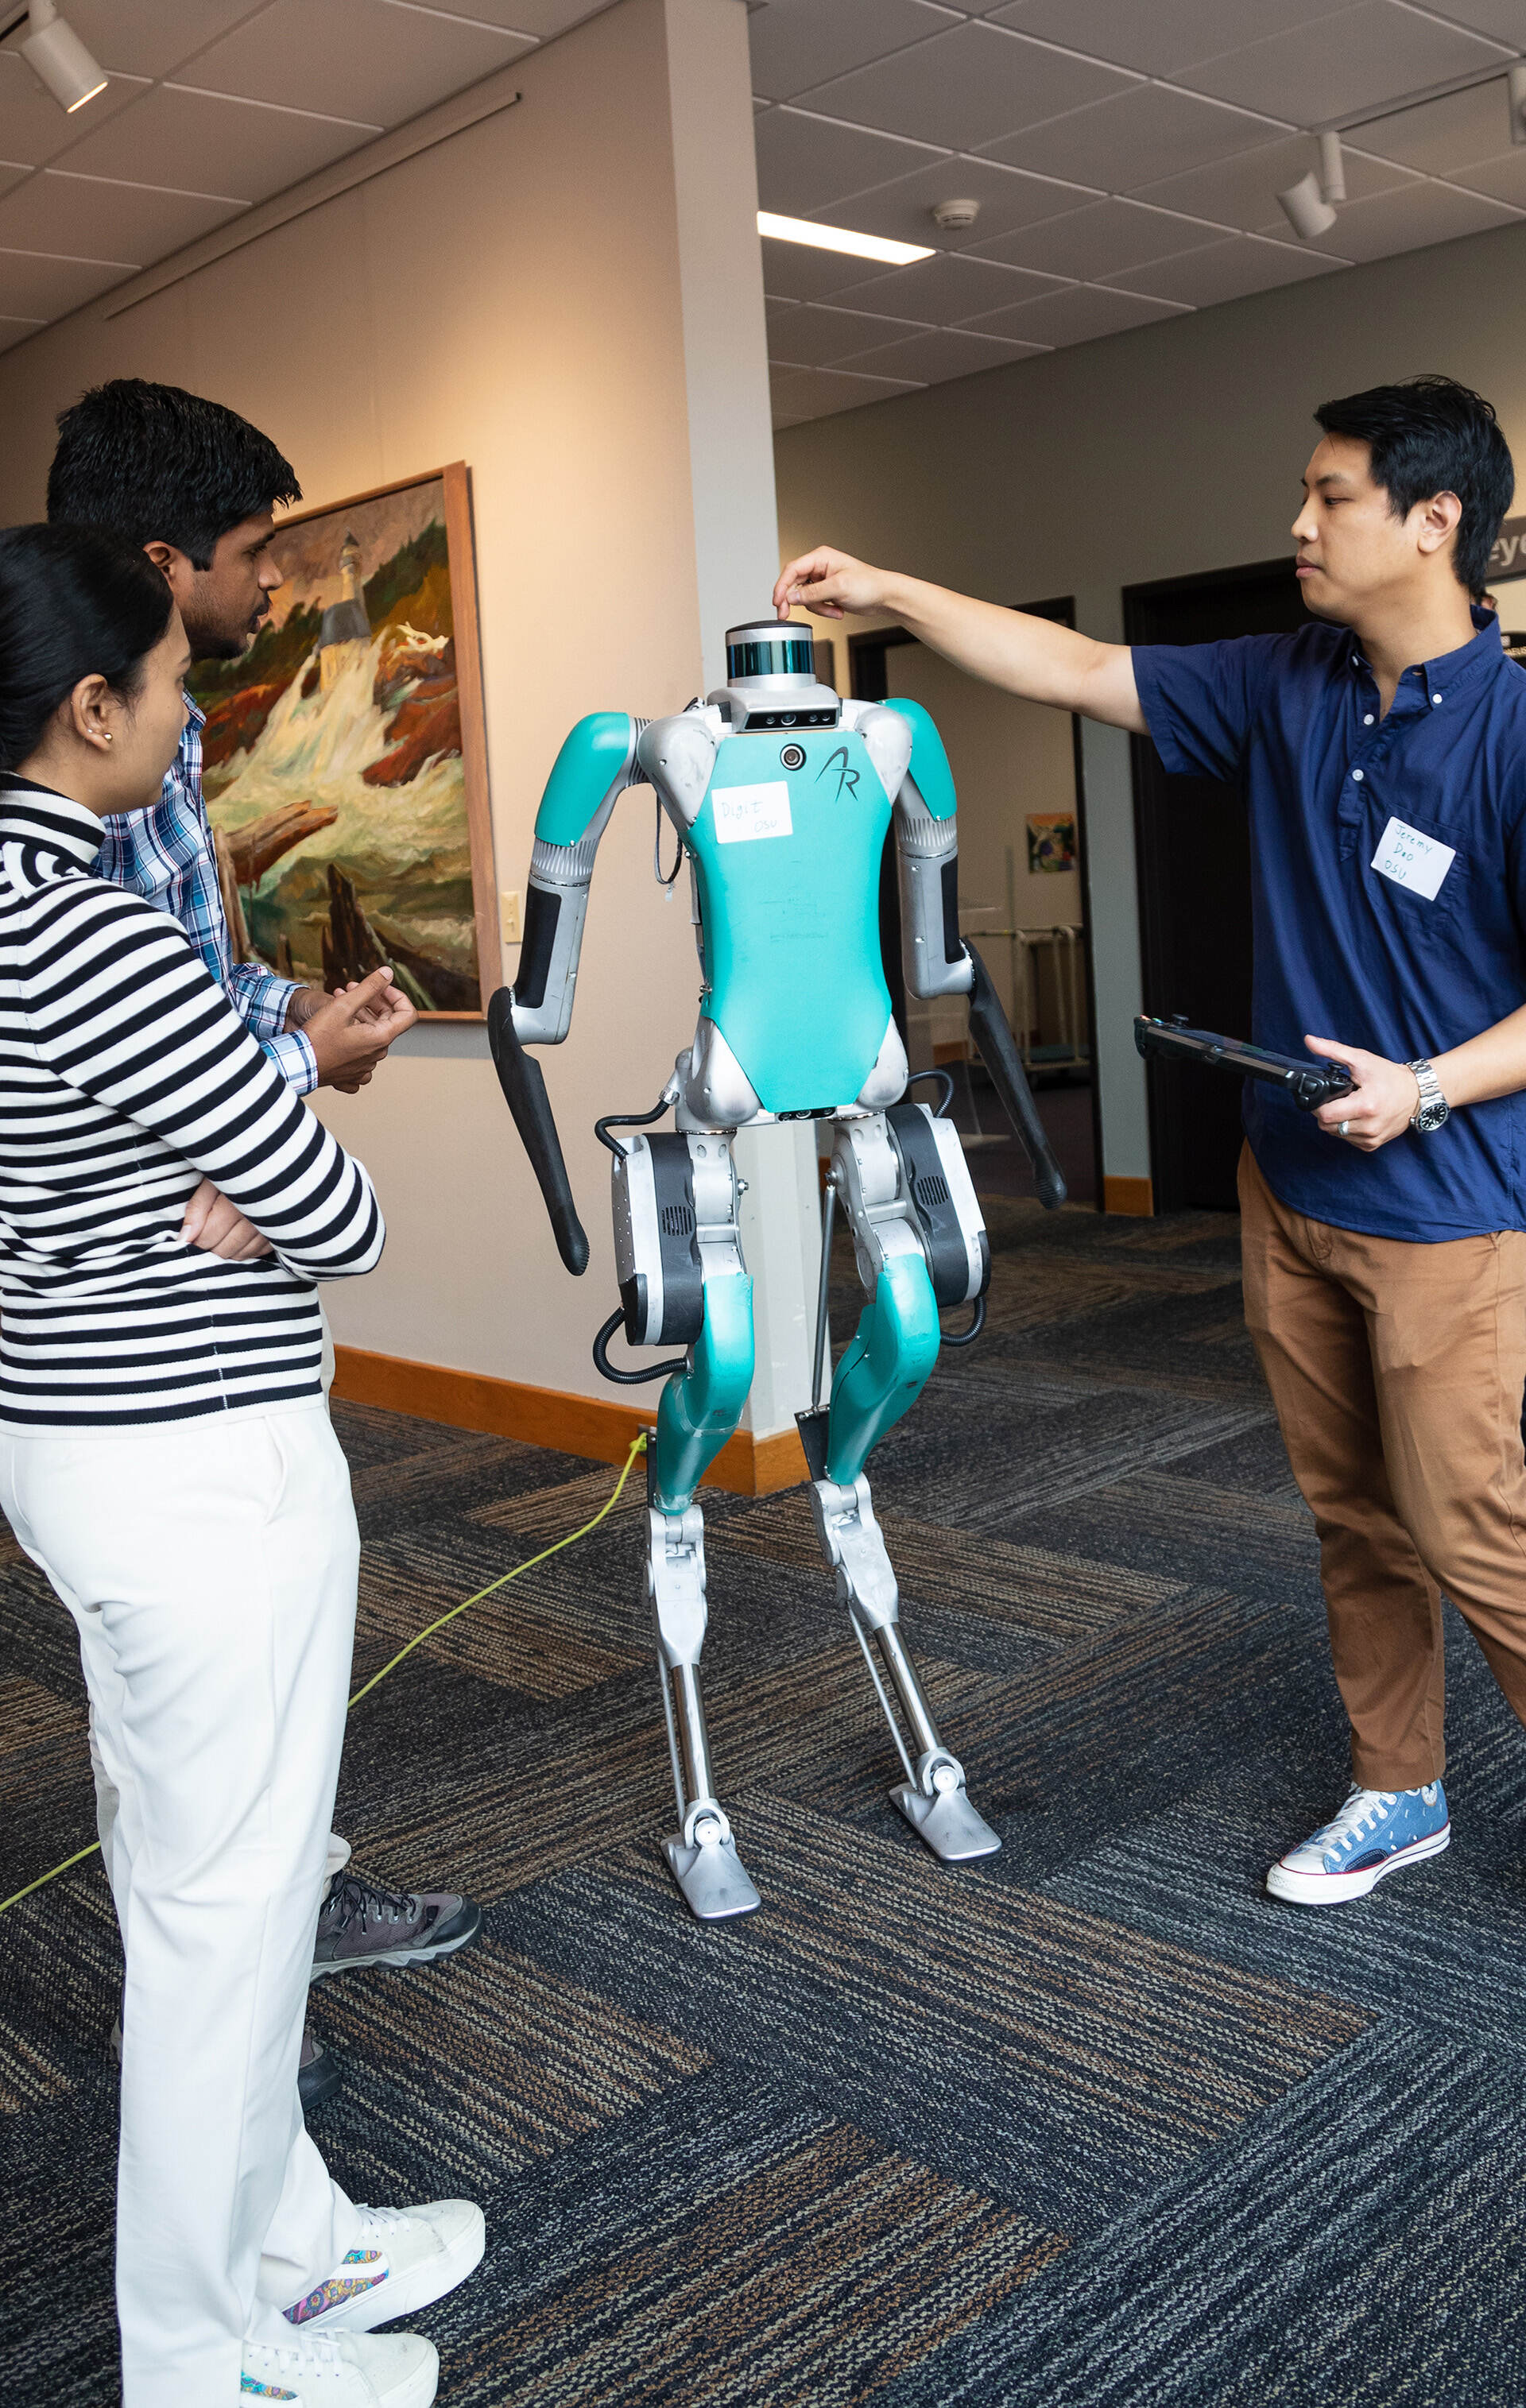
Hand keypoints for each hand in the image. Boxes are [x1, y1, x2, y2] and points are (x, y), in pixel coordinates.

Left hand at [180, 1177, 271, 1258]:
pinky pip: (258, 1252)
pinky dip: (246, 1249)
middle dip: (210, 1246)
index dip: (195, 1239)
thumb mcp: (213, 1181)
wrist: (273, 1165)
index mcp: (235, 1204)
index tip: (190, 1235)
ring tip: (220, 1236)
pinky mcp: (280, 1232)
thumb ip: (197, 1208)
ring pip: (242, 1254)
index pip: (208, 1236)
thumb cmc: (238, 1169)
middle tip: (205, 1235)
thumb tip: (185, 1238)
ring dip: (228, 1250)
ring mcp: (271, 1228)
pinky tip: (239, 1237)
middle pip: (225, 1249)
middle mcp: (255, 1219)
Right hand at [302, 967, 416, 1091]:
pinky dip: (354, 1038)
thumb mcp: (343, 1005)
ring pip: (372, 1034)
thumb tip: (388, 973)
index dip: (397, 996)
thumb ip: (369, 987)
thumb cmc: (318, 1037)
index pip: (407, 1014)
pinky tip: (340, 1029)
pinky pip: (361, 1054)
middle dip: (372, 1001)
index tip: (381, 988)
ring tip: (339, 1000)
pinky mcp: (351, 1074)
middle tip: (351, 988)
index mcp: (381, 1038)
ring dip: (360, 1015)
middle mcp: (377, 1054)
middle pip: (387, 1022)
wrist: (297, 1064)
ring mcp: (365, 1066)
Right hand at [772, 546, 891, 621]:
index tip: (777, 601)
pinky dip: (824, 610)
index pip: (792, 569)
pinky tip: (838, 610)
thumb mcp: (838, 588)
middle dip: (794, 601)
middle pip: (794, 584)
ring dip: (818, 608)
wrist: (883, 596)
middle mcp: (819, 567)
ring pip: (804, 597)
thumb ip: (812, 593)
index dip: (781, 586)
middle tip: (785, 614)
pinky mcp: (826, 592)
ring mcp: (822, 580)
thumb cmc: (868, 585)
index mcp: (821, 557)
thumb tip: (791, 597)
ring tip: (834, 611)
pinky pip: (814, 603)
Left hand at [1305, 1036, 1423, 1150]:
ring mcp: (1371, 1138)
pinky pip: (1348, 1139)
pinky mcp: (1373, 1145)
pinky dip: (1347, 1129)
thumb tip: (1309, 1040)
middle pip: (1327, 1126)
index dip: (1318, 1105)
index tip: (1325, 1095)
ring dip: (1336, 1121)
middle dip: (1326, 1112)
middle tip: (1338, 1099)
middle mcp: (1369, 1126)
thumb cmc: (1390, 1077)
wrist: (1416, 1093)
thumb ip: (1333, 1050)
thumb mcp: (1361, 1059)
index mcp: (1365, 1106)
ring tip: (1349, 1106)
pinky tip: (1356, 1116)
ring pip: (1336, 1134)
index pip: (1324, 1115)